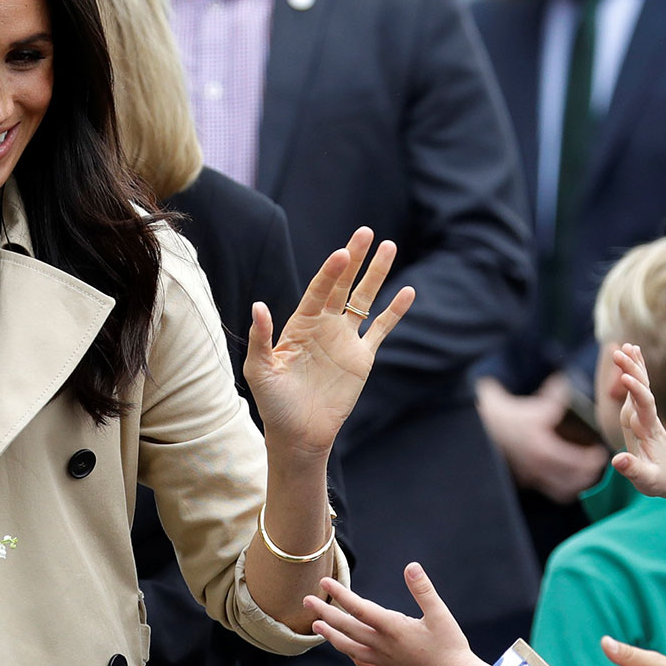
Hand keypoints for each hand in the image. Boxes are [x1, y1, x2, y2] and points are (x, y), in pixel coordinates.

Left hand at [245, 227, 413, 459]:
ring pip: (364, 299)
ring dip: (377, 274)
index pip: (319, 290)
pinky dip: (394, 312)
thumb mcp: (260, 371)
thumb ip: (261, 338)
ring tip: (389, 247)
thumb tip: (258, 305)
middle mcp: (324, 325)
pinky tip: (407, 292)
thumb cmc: (274, 404)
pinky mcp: (362, 357)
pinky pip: (381, 329)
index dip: (330, 272)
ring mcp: (345, 339)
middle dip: (355, 259)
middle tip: (366, 231)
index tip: (341, 253)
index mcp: (299, 324)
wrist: (299, 435)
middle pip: (343, 285)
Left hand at [305, 565, 487, 665]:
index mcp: (393, 628)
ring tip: (317, 626)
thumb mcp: (440, 614)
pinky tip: (347, 651)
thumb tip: (411, 566)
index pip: (359, 607)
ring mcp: (383, 661)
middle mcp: (382, 645)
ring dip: (331, 635)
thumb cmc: (450, 646)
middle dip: (325, 612)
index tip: (324, 582)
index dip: (340, 593)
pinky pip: (362, 663)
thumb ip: (423, 590)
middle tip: (307, 601)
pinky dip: (350, 654)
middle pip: (346, 627)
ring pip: (349, 647)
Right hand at [476, 374, 607, 501]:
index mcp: (542, 449)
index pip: (575, 463)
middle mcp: (536, 467)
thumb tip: (567, 381)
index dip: (591, 461)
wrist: (483, 427)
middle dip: (588, 476)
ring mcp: (529, 476)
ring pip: (560, 492)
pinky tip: (566, 477)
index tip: (599, 454)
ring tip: (586, 475)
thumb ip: (555, 395)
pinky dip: (561, 487)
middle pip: (571, 483)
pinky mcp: (524, 481)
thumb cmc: (512, 415)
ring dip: (576, 485)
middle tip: (596, 466)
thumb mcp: (536, 405)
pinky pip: (547, 490)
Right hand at [605, 345, 665, 507]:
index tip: (626, 377)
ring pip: (641, 385)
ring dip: (634, 365)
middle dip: (632, 370)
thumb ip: (633, 469)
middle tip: (621, 351)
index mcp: (648, 430)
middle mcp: (647, 417)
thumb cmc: (657, 479)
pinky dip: (635, 370)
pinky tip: (632, 353)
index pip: (645, 405)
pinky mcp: (638, 412)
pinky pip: (637, 388)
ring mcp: (643, 413)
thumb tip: (617, 460)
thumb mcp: (646, 479)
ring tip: (626, 345)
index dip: (637, 391)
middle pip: (642, 389)